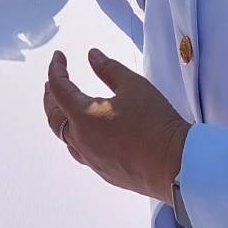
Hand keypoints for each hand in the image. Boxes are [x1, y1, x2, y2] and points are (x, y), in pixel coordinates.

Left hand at [43, 49, 189, 202]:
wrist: (176, 164)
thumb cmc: (155, 122)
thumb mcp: (133, 85)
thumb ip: (108, 68)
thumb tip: (92, 55)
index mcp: (83, 116)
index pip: (58, 88)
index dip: (56, 69)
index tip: (59, 56)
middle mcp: (81, 140)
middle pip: (54, 116)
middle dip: (50, 95)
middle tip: (52, 81)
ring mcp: (92, 159)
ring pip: (65, 137)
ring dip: (61, 118)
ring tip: (63, 106)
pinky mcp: (105, 172)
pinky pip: (81, 152)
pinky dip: (76, 136)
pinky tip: (86, 131)